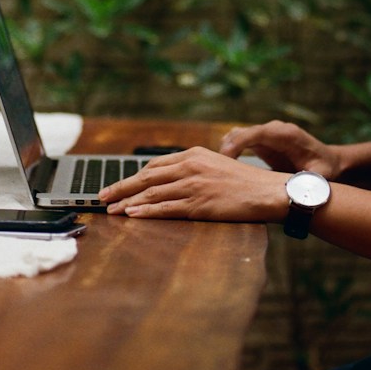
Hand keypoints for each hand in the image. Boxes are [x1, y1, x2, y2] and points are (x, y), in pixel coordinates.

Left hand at [99, 147, 287, 221]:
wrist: (268, 191)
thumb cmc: (245, 182)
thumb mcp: (216, 164)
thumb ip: (193, 168)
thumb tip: (170, 178)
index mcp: (194, 154)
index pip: (154, 165)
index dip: (132, 176)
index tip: (117, 184)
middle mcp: (190, 166)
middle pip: (146, 177)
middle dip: (121, 187)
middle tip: (102, 197)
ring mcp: (194, 185)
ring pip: (151, 193)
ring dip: (127, 202)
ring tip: (111, 210)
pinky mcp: (199, 204)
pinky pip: (165, 208)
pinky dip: (145, 212)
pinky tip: (132, 215)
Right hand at [217, 120, 343, 178]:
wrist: (329, 161)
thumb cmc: (325, 169)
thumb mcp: (320, 177)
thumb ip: (309, 181)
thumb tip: (297, 189)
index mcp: (286, 134)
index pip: (257, 133)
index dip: (239, 143)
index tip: (226, 159)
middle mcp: (274, 130)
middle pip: (242, 132)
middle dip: (227, 149)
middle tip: (217, 171)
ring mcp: (266, 134)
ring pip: (237, 135)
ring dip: (226, 151)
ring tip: (219, 172)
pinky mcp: (261, 141)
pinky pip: (239, 141)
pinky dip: (229, 152)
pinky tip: (226, 169)